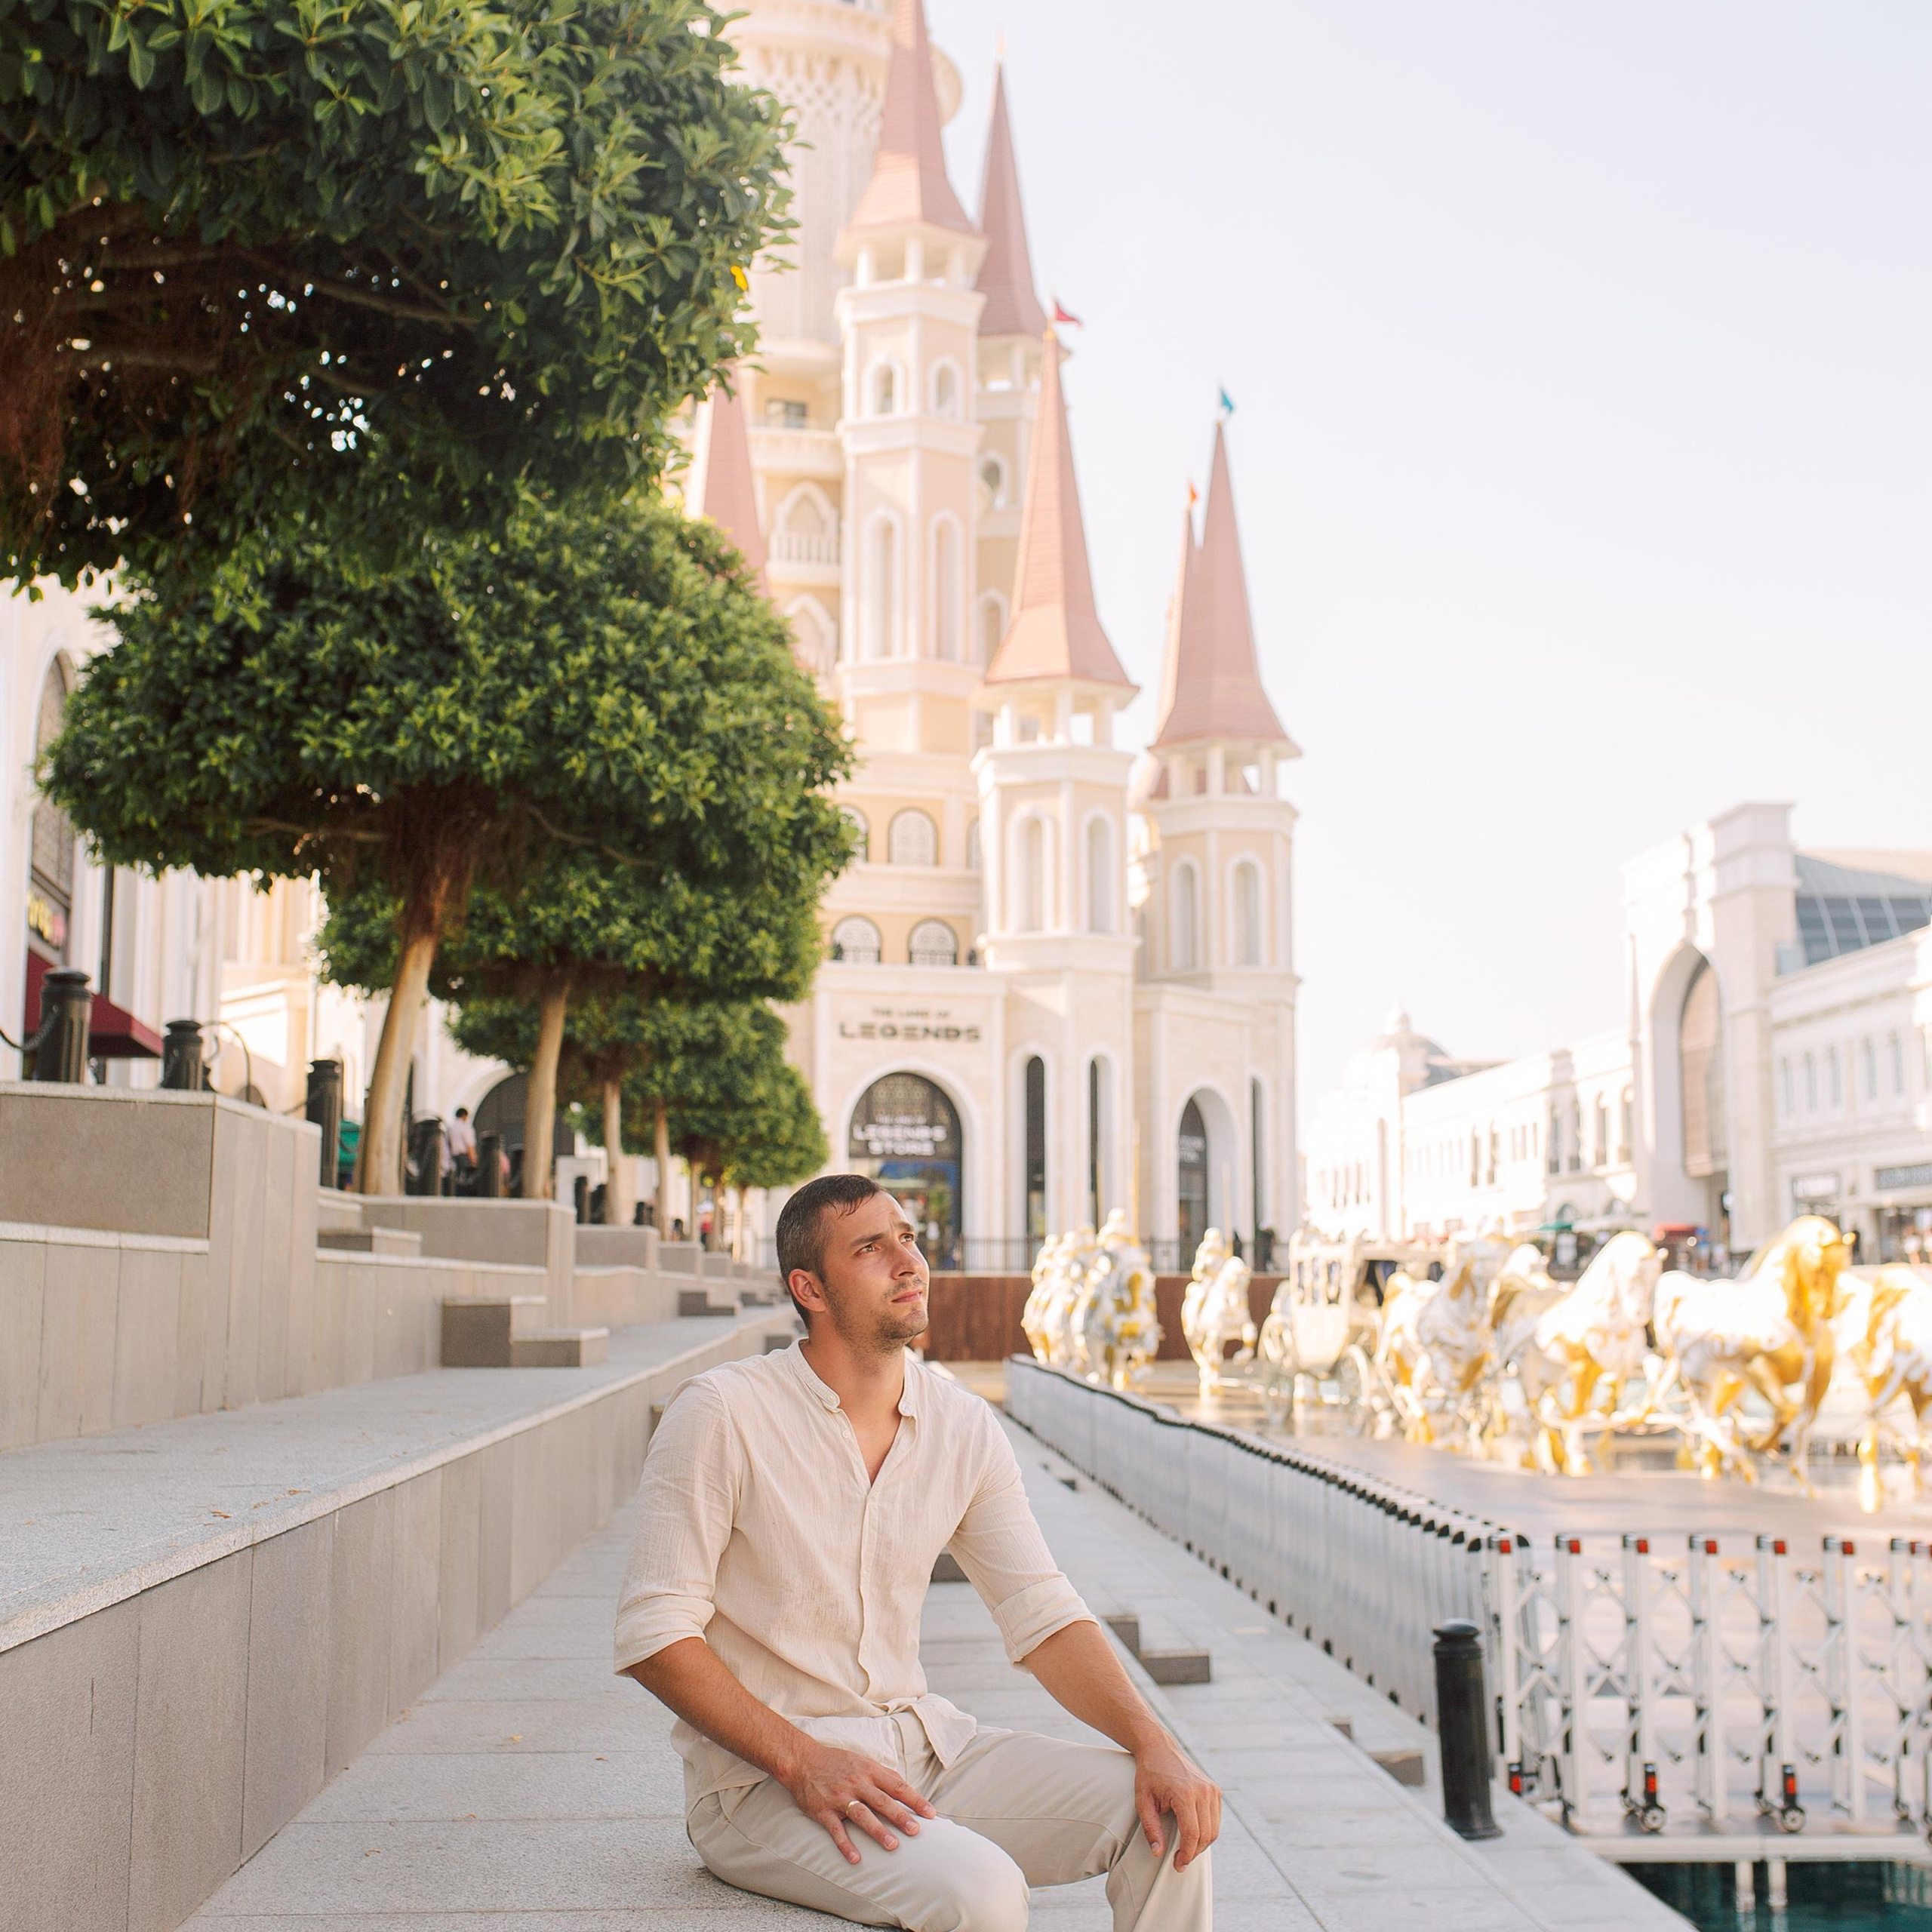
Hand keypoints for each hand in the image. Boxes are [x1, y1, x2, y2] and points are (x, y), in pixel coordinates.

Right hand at [780, 1741, 936, 1864]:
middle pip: (882, 1801)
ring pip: (862, 1815)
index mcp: (869, 1771)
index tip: (930, 1813)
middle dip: (900, 1816)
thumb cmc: (838, 1762)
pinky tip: (855, 1858)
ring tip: (893, 1846)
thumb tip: (905, 1787)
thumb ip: (883, 1774)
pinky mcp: (823, 1811)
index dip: (914, 1799)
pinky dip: (845, 1845)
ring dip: (877, 1831)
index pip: (896, 1786)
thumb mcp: (863, 1761)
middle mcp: (856, 1783)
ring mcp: (840, 1797)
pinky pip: (836, 1830)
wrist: (803, 1761)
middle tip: (916, 1831)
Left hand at [1133, 1736, 1220, 1871]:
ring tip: (1185, 1850)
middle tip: (1180, 1861)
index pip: (1192, 1835)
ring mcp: (1211, 1789)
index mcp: (1185, 1793)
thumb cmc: (1149, 1774)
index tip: (1177, 1865)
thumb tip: (1158, 1852)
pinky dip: (1207, 1831)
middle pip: (1205, 1835)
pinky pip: (1215, 1819)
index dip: (1186, 1854)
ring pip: (1214, 1829)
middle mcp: (1203, 1791)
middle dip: (1193, 1853)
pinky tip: (1193, 1835)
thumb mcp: (1143, 1801)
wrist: (1159, 1748)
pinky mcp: (1215, 1789)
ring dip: (1201, 1844)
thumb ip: (1150, 1828)